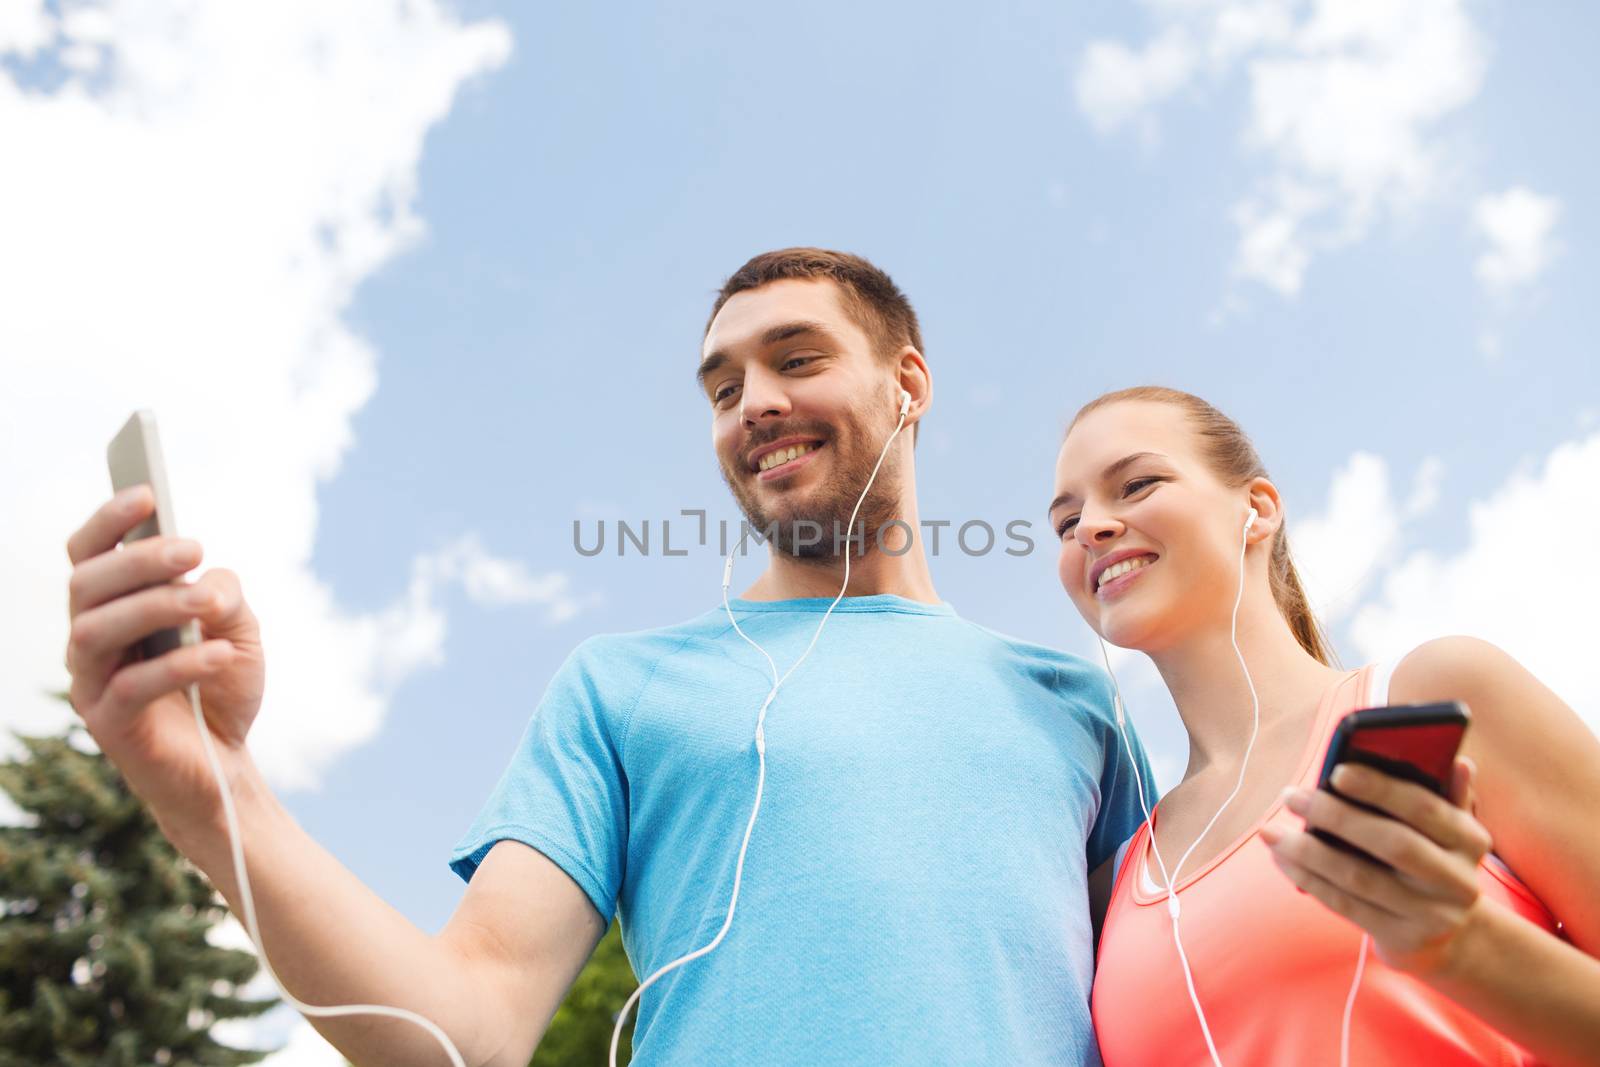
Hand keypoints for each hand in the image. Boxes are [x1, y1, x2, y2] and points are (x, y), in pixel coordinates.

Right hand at [64, 486, 265, 843]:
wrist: (226, 764)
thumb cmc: (222, 687)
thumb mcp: (239, 630)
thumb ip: (223, 596)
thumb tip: (206, 577)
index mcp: (113, 608)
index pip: (89, 555)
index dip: (109, 520)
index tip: (147, 492)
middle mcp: (90, 640)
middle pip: (87, 584)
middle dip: (139, 560)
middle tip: (194, 548)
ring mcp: (92, 684)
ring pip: (96, 631)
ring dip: (155, 606)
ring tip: (207, 601)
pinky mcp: (109, 726)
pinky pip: (130, 687)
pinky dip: (179, 664)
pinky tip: (220, 653)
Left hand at [1260, 758, 1493, 978]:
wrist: (1452, 936)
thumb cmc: (1433, 863)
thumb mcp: (1448, 833)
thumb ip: (1446, 797)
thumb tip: (1458, 760)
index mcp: (1470, 841)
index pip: (1425, 807)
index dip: (1381, 789)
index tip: (1337, 772)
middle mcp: (1457, 880)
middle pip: (1391, 844)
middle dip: (1335, 816)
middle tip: (1291, 796)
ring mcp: (1431, 916)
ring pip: (1358, 878)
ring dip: (1307, 851)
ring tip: (1269, 831)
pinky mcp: (1402, 940)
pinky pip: (1345, 904)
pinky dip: (1308, 878)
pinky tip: (1282, 858)